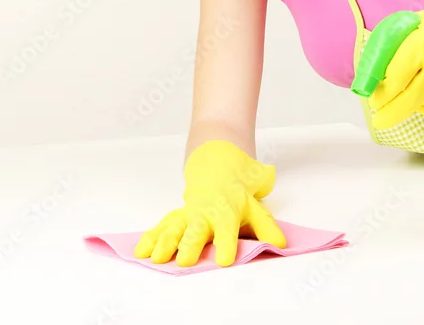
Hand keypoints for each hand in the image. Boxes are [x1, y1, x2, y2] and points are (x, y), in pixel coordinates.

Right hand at [133, 140, 286, 266]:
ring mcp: (189, 213)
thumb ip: (267, 227)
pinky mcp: (176, 215)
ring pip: (176, 227)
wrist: (218, 163)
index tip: (224, 260)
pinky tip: (141, 250)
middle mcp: (206, 212)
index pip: (228, 229)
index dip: (226, 244)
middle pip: (197, 230)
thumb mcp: (256, 205)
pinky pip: (162, 226)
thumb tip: (282, 244)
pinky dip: (151, 237)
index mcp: (228, 210)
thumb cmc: (240, 191)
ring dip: (166, 242)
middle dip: (191, 244)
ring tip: (158, 257)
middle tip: (185, 261)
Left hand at [367, 0, 423, 128]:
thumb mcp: (411, 26)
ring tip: (407, 97)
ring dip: (412, 103)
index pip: (394, 80)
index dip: (380, 95)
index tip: (374, 99)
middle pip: (408, 100)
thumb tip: (371, 75)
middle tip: (380, 120)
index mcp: (419, 44)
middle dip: (390, 113)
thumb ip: (391, 49)